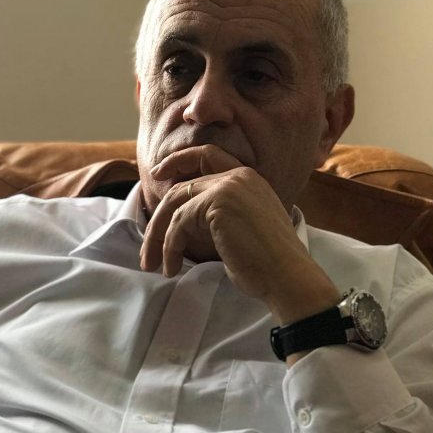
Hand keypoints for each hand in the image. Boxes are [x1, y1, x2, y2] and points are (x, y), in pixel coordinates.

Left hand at [140, 145, 339, 326]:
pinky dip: (169, 247)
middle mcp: (239, 176)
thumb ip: (215, 216)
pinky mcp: (217, 204)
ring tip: (152, 264)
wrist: (288, 276)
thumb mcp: (238, 229)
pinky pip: (178, 223)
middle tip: (145, 246)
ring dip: (158, 238)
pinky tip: (171, 267)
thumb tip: (180, 222)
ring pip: (174, 206)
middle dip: (157, 217)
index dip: (179, 161)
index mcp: (248, 179)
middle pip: (181, 187)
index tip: (158, 173)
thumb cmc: (265, 264)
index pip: (206, 156)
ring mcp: (228, 187)